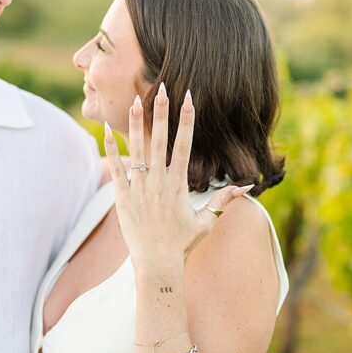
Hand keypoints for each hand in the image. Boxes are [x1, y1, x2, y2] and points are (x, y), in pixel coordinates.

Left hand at [102, 84, 250, 267]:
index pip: (184, 146)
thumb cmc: (181, 243)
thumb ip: (223, 201)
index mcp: (179, 185)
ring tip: (134, 101)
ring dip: (135, 124)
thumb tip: (246, 186)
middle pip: (160, 141)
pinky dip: (110, 149)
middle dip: (161, 113)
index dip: (187, 121)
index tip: (188, 99)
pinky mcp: (122, 196)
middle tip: (162, 88)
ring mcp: (139, 188)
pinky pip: (115, 168)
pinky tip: (105, 130)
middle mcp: (159, 182)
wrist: (156, 263)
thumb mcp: (206, 222)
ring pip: (137, 149)